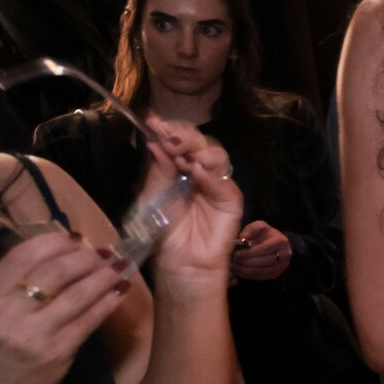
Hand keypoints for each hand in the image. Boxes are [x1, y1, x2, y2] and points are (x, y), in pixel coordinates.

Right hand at [0, 232, 131, 383]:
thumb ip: (10, 286)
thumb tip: (52, 254)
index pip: (22, 257)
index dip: (52, 242)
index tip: (74, 237)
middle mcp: (8, 314)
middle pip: (56, 272)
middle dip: (85, 257)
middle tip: (103, 251)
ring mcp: (35, 334)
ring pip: (77, 294)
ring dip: (104, 275)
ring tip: (120, 264)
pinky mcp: (57, 353)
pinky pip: (89, 320)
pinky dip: (108, 302)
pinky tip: (121, 290)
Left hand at [141, 116, 242, 293]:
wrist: (179, 262)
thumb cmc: (162, 232)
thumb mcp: (151, 196)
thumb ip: (157, 170)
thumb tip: (153, 141)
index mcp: (178, 166)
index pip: (179, 140)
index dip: (168, 129)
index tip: (153, 121)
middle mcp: (199, 170)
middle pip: (200, 142)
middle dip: (184, 137)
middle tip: (169, 139)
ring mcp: (217, 183)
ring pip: (217, 155)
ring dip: (198, 151)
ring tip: (181, 157)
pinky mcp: (231, 199)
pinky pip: (224, 181)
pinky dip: (209, 175)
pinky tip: (196, 171)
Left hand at [230, 220, 291, 281]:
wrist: (275, 242)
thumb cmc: (264, 234)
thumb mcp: (258, 226)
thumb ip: (250, 230)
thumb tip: (242, 239)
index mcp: (280, 241)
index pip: (264, 249)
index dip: (249, 253)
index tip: (236, 254)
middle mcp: (284, 254)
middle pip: (264, 261)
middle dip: (246, 262)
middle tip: (234, 260)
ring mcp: (282, 266)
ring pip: (262, 271)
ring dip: (246, 270)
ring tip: (234, 266)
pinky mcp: (276, 274)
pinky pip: (261, 277)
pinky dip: (249, 275)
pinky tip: (240, 271)